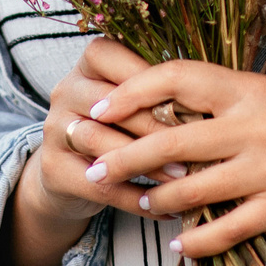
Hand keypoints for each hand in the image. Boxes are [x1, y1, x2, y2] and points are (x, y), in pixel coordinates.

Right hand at [4, 38, 192, 265]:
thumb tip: (212, 106)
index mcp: (89, 65)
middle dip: (157, 127)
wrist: (74, 176)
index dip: (150, 80)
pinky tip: (165, 209)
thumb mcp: (138, 105)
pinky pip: (98, 184)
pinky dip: (135, 199)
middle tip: (198, 146)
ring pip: (102, 142)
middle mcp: (65, 90)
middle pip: (112, 104)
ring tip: (183, 178)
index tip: (192, 103)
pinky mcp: (53, 169)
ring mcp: (54, 129)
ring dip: (146, 163)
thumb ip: (162, 95)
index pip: (113, 56)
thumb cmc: (122, 130)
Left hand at [85, 59, 265, 260]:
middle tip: (89, 164)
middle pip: (168, 140)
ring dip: (154, 200)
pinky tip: (177, 244)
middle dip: (122, 155)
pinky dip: (197, 240)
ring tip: (135, 203)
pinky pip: (227, 229)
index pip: (174, 77)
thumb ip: (229, 99)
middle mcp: (254, 125)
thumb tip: (171, 103)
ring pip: (190, 190)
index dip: (130, 92)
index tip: (98, 107)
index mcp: (249, 87)